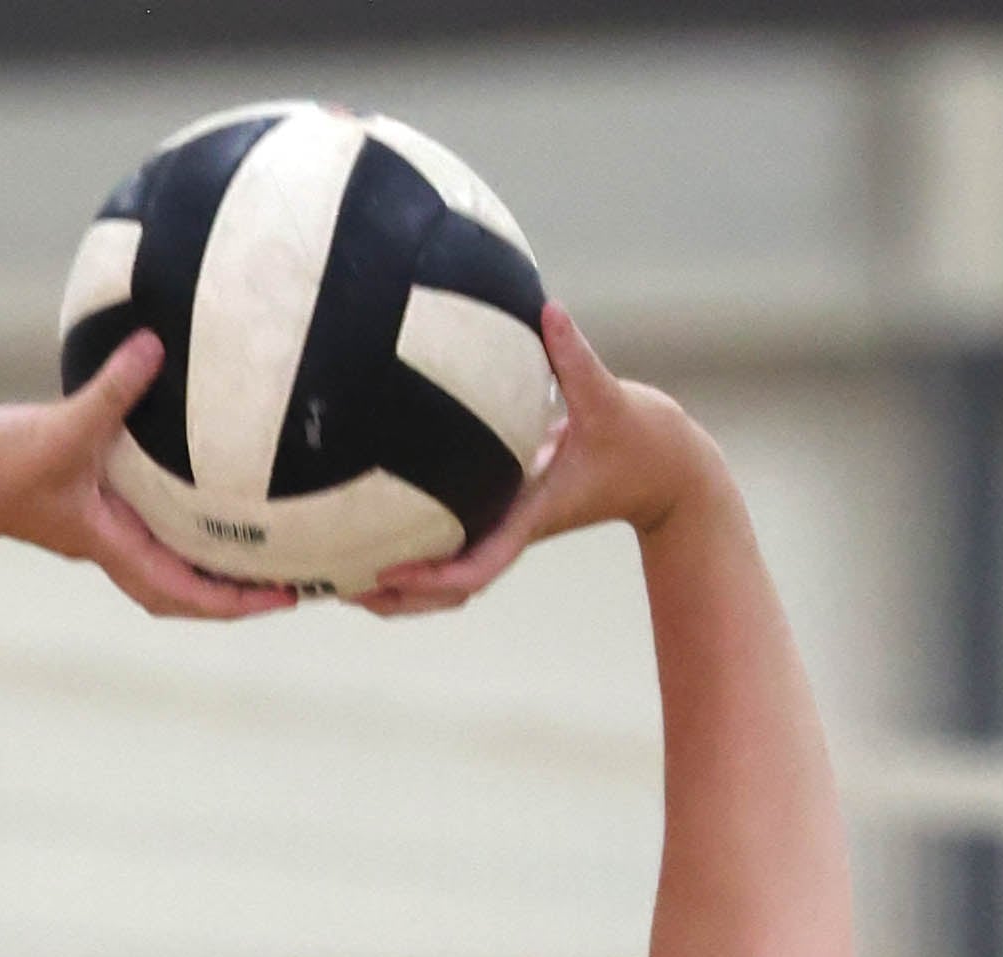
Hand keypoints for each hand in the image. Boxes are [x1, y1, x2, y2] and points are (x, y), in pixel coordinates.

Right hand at [0, 334, 294, 621]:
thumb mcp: (62, 426)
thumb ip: (112, 390)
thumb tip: (154, 347)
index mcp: (116, 545)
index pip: (189, 592)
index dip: (240, 601)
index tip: (287, 597)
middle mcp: (114, 546)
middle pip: (187, 593)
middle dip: (236, 596)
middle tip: (291, 583)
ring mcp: (102, 530)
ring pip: (169, 566)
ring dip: (210, 569)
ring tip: (258, 553)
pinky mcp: (89, 505)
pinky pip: (151, 526)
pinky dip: (182, 526)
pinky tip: (202, 500)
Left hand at [352, 302, 724, 616]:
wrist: (666, 469)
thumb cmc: (643, 440)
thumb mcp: (610, 397)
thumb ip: (576, 358)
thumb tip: (549, 311)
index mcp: (529, 517)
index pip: (477, 566)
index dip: (431, 577)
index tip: (387, 575)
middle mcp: (511, 530)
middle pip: (447, 590)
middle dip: (396, 599)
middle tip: (336, 590)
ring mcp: (507, 527)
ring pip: (446, 577)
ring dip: (398, 587)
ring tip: (337, 580)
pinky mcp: (505, 514)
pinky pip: (452, 545)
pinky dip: (416, 553)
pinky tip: (373, 532)